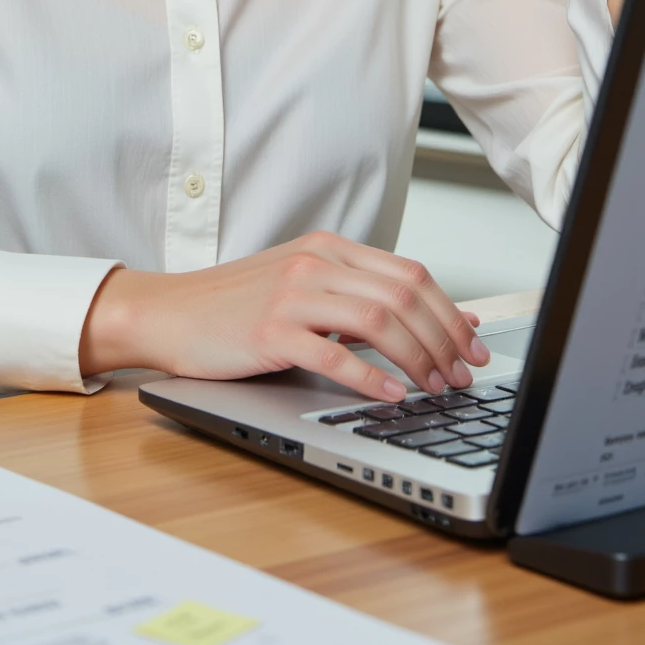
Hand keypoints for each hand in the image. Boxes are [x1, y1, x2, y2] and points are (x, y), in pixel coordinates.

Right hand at [79, 230, 489, 401]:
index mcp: (329, 248)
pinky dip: (370, 377)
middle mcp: (315, 262)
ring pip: (378, 319)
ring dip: (418, 358)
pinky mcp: (270, 330)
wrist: (169, 312)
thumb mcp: (304, 287)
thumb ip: (360, 296)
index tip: (475, 346)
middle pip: (404, 294)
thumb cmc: (237, 306)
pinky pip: (334, 353)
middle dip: (445, 338)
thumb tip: (434, 320)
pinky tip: (391, 395)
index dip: (451, 312)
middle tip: (464, 375)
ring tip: (435, 387)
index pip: (411, 273)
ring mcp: (292, 294)